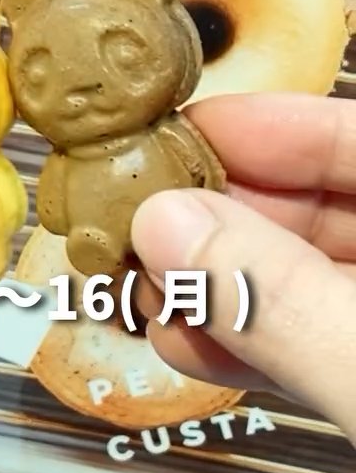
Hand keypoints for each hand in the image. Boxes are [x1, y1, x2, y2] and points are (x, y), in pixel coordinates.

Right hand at [132, 94, 355, 442]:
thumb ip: (276, 298)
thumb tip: (163, 222)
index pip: (352, 137)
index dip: (268, 125)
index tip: (174, 133)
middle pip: (321, 206)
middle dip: (224, 221)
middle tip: (138, 228)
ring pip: (308, 283)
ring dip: (223, 292)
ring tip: (149, 295)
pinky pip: (315, 346)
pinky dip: (255, 348)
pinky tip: (192, 347)